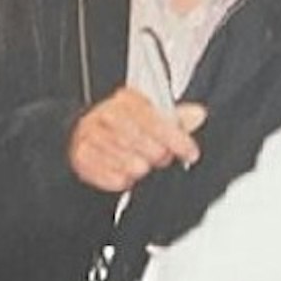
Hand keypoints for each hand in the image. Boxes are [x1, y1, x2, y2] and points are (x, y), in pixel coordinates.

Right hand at [68, 86, 207, 191]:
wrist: (85, 136)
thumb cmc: (122, 127)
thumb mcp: (150, 117)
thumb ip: (176, 118)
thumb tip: (198, 114)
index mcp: (127, 100)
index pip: (157, 122)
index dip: (178, 140)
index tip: (191, 152)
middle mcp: (107, 115)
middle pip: (147, 146)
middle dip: (159, 156)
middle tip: (160, 157)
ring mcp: (92, 136)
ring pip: (132, 165)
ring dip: (141, 168)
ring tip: (141, 163)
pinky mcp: (82, 157)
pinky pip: (114, 178)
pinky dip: (124, 180)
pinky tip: (125, 172)